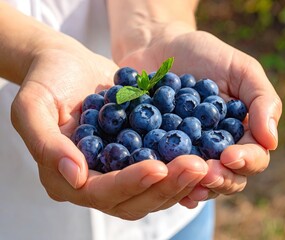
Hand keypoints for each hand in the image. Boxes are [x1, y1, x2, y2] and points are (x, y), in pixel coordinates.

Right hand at [10, 36, 209, 218]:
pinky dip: (180, 166)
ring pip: (153, 189)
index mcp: (67, 178)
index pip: (101, 192)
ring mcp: (118, 170)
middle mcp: (96, 181)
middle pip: (134, 198)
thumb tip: (75, 176)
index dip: (130, 183)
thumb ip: (46, 143)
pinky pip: (162, 168)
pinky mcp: (136, 155)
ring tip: (203, 162)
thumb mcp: (32, 106)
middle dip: (165, 186)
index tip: (157, 167)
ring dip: (179, 180)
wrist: (67, 64)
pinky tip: (202, 156)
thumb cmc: (46, 81)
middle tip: (195, 166)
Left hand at [116, 25, 281, 205]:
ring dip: (195, 185)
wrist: (160, 48)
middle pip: (227, 176)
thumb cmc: (205, 55)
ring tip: (188, 184)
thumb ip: (261, 100)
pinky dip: (167, 181)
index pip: (252, 156)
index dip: (246, 160)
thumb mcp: (240, 69)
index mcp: (239, 132)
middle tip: (208, 173)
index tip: (230, 156)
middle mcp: (216, 148)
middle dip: (220, 179)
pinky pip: (166, 172)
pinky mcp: (160, 151)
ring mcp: (188, 152)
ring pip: (198, 180)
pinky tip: (163, 184)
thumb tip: (271, 141)